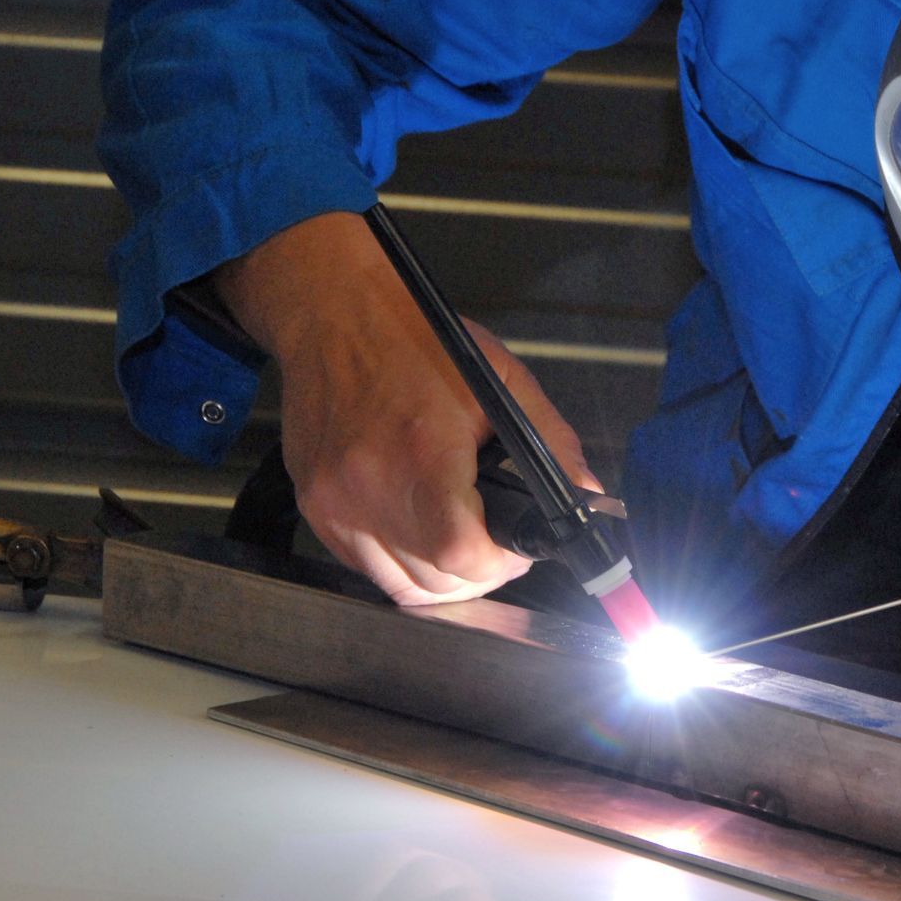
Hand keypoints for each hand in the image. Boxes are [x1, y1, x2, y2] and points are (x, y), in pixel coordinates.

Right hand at [216, 212, 602, 604]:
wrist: (335, 314)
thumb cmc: (417, 340)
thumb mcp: (500, 379)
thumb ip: (551, 441)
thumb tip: (586, 493)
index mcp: (423, 454)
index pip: (462, 555)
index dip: (500, 564)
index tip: (514, 549)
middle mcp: (370, 488)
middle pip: (434, 584)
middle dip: (478, 575)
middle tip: (496, 544)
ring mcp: (335, 503)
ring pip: (398, 586)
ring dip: (438, 577)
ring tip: (461, 539)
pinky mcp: (314, 507)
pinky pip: (363, 566)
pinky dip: (399, 560)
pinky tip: (419, 526)